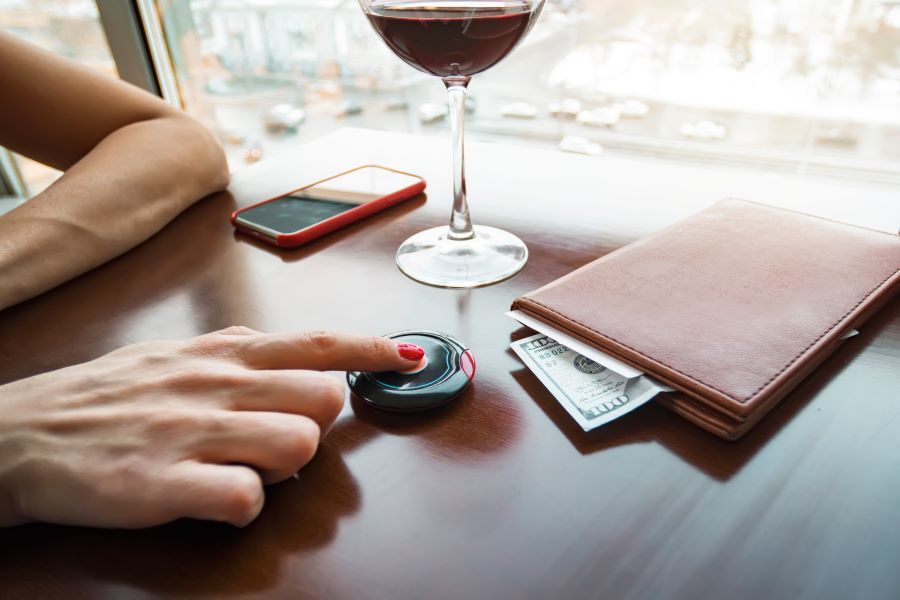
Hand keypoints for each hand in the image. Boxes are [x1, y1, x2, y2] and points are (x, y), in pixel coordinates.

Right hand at [0, 327, 423, 528]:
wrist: (21, 434)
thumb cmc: (107, 397)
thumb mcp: (177, 355)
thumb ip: (239, 354)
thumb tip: (301, 359)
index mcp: (222, 352)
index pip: (316, 343)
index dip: (371, 349)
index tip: (409, 358)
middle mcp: (214, 384)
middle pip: (322, 399)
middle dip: (318, 426)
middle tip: (280, 437)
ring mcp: (190, 431)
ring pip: (296, 446)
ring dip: (285, 468)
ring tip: (245, 469)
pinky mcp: (164, 483)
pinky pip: (245, 499)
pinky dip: (245, 506)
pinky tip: (218, 498)